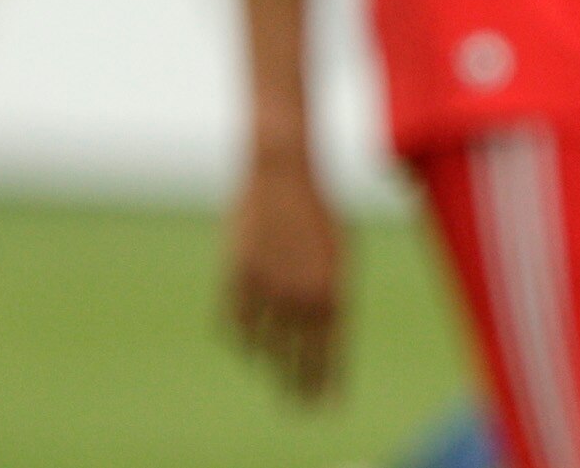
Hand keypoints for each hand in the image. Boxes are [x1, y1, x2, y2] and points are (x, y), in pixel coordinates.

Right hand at [223, 150, 346, 401]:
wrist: (283, 173)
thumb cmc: (319, 211)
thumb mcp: (342, 253)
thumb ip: (335, 296)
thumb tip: (329, 337)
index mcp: (334, 290)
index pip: (330, 354)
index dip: (327, 383)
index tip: (326, 406)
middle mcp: (301, 296)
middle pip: (295, 360)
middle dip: (297, 386)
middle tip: (297, 404)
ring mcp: (267, 289)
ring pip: (263, 346)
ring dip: (270, 360)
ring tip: (275, 370)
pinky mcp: (236, 278)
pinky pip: (236, 325)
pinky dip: (244, 336)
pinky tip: (251, 343)